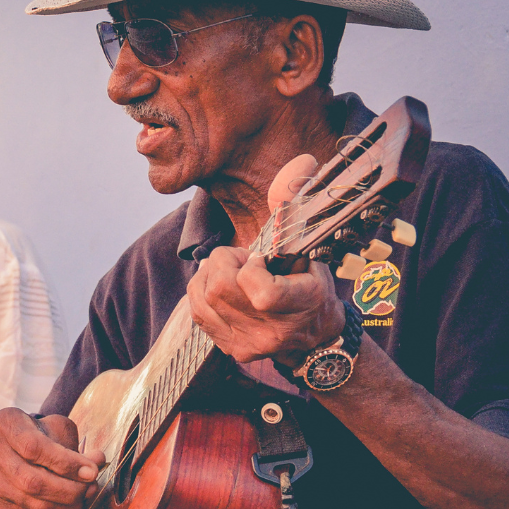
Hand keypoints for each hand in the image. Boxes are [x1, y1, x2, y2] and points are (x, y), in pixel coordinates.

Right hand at [0, 408, 104, 508]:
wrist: (11, 459)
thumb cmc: (40, 437)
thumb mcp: (55, 428)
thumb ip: (75, 443)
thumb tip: (97, 462)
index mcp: (5, 424)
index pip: (34, 448)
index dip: (66, 463)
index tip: (92, 471)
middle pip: (32, 481)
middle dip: (70, 489)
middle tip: (92, 488)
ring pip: (34, 504)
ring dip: (67, 506)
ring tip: (85, 497)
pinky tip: (70, 508)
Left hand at [186, 154, 345, 365]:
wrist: (313, 341)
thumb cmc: (311, 289)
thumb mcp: (311, 252)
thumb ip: (296, 212)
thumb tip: (302, 161)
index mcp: (300, 306)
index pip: (261, 293)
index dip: (251, 267)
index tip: (262, 258)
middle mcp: (271, 332)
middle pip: (220, 287)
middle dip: (224, 261)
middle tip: (243, 259)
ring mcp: (246, 344)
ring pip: (202, 295)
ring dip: (212, 274)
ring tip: (235, 274)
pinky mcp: (227, 348)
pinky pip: (196, 307)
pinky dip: (203, 289)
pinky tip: (223, 287)